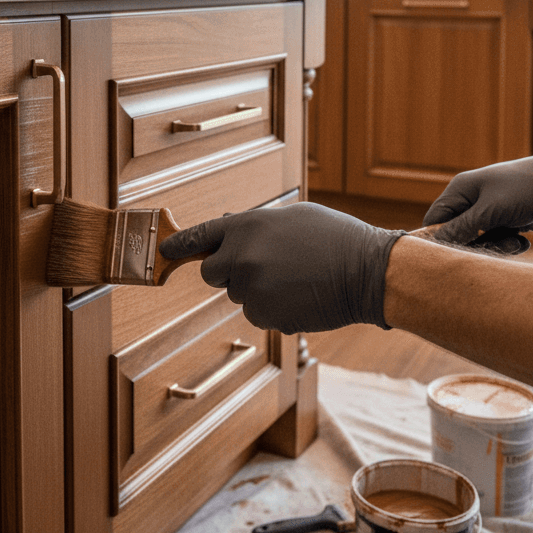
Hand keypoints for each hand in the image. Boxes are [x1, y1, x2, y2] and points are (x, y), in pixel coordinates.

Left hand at [158, 203, 404, 333]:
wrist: (367, 272)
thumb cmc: (335, 239)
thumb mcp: (292, 216)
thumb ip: (254, 225)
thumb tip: (226, 227)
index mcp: (246, 227)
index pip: (199, 236)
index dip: (179, 244)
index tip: (165, 249)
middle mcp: (241, 258)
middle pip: (211, 273)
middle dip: (227, 272)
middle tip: (259, 266)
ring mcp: (251, 289)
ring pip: (238, 294)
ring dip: (256, 289)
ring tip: (294, 278)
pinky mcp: (264, 316)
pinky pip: (257, 313)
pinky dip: (272, 308)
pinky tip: (298, 295)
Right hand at [422, 143, 532, 247]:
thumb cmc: (527, 188)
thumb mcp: (492, 210)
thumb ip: (462, 228)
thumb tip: (435, 243)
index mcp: (460, 191)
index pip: (435, 219)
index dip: (437, 238)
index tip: (450, 254)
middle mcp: (471, 201)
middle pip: (456, 233)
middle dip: (474, 244)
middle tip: (492, 245)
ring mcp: (489, 212)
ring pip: (478, 240)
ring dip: (494, 246)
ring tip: (513, 242)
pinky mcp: (505, 221)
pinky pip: (496, 240)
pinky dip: (507, 244)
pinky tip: (522, 241)